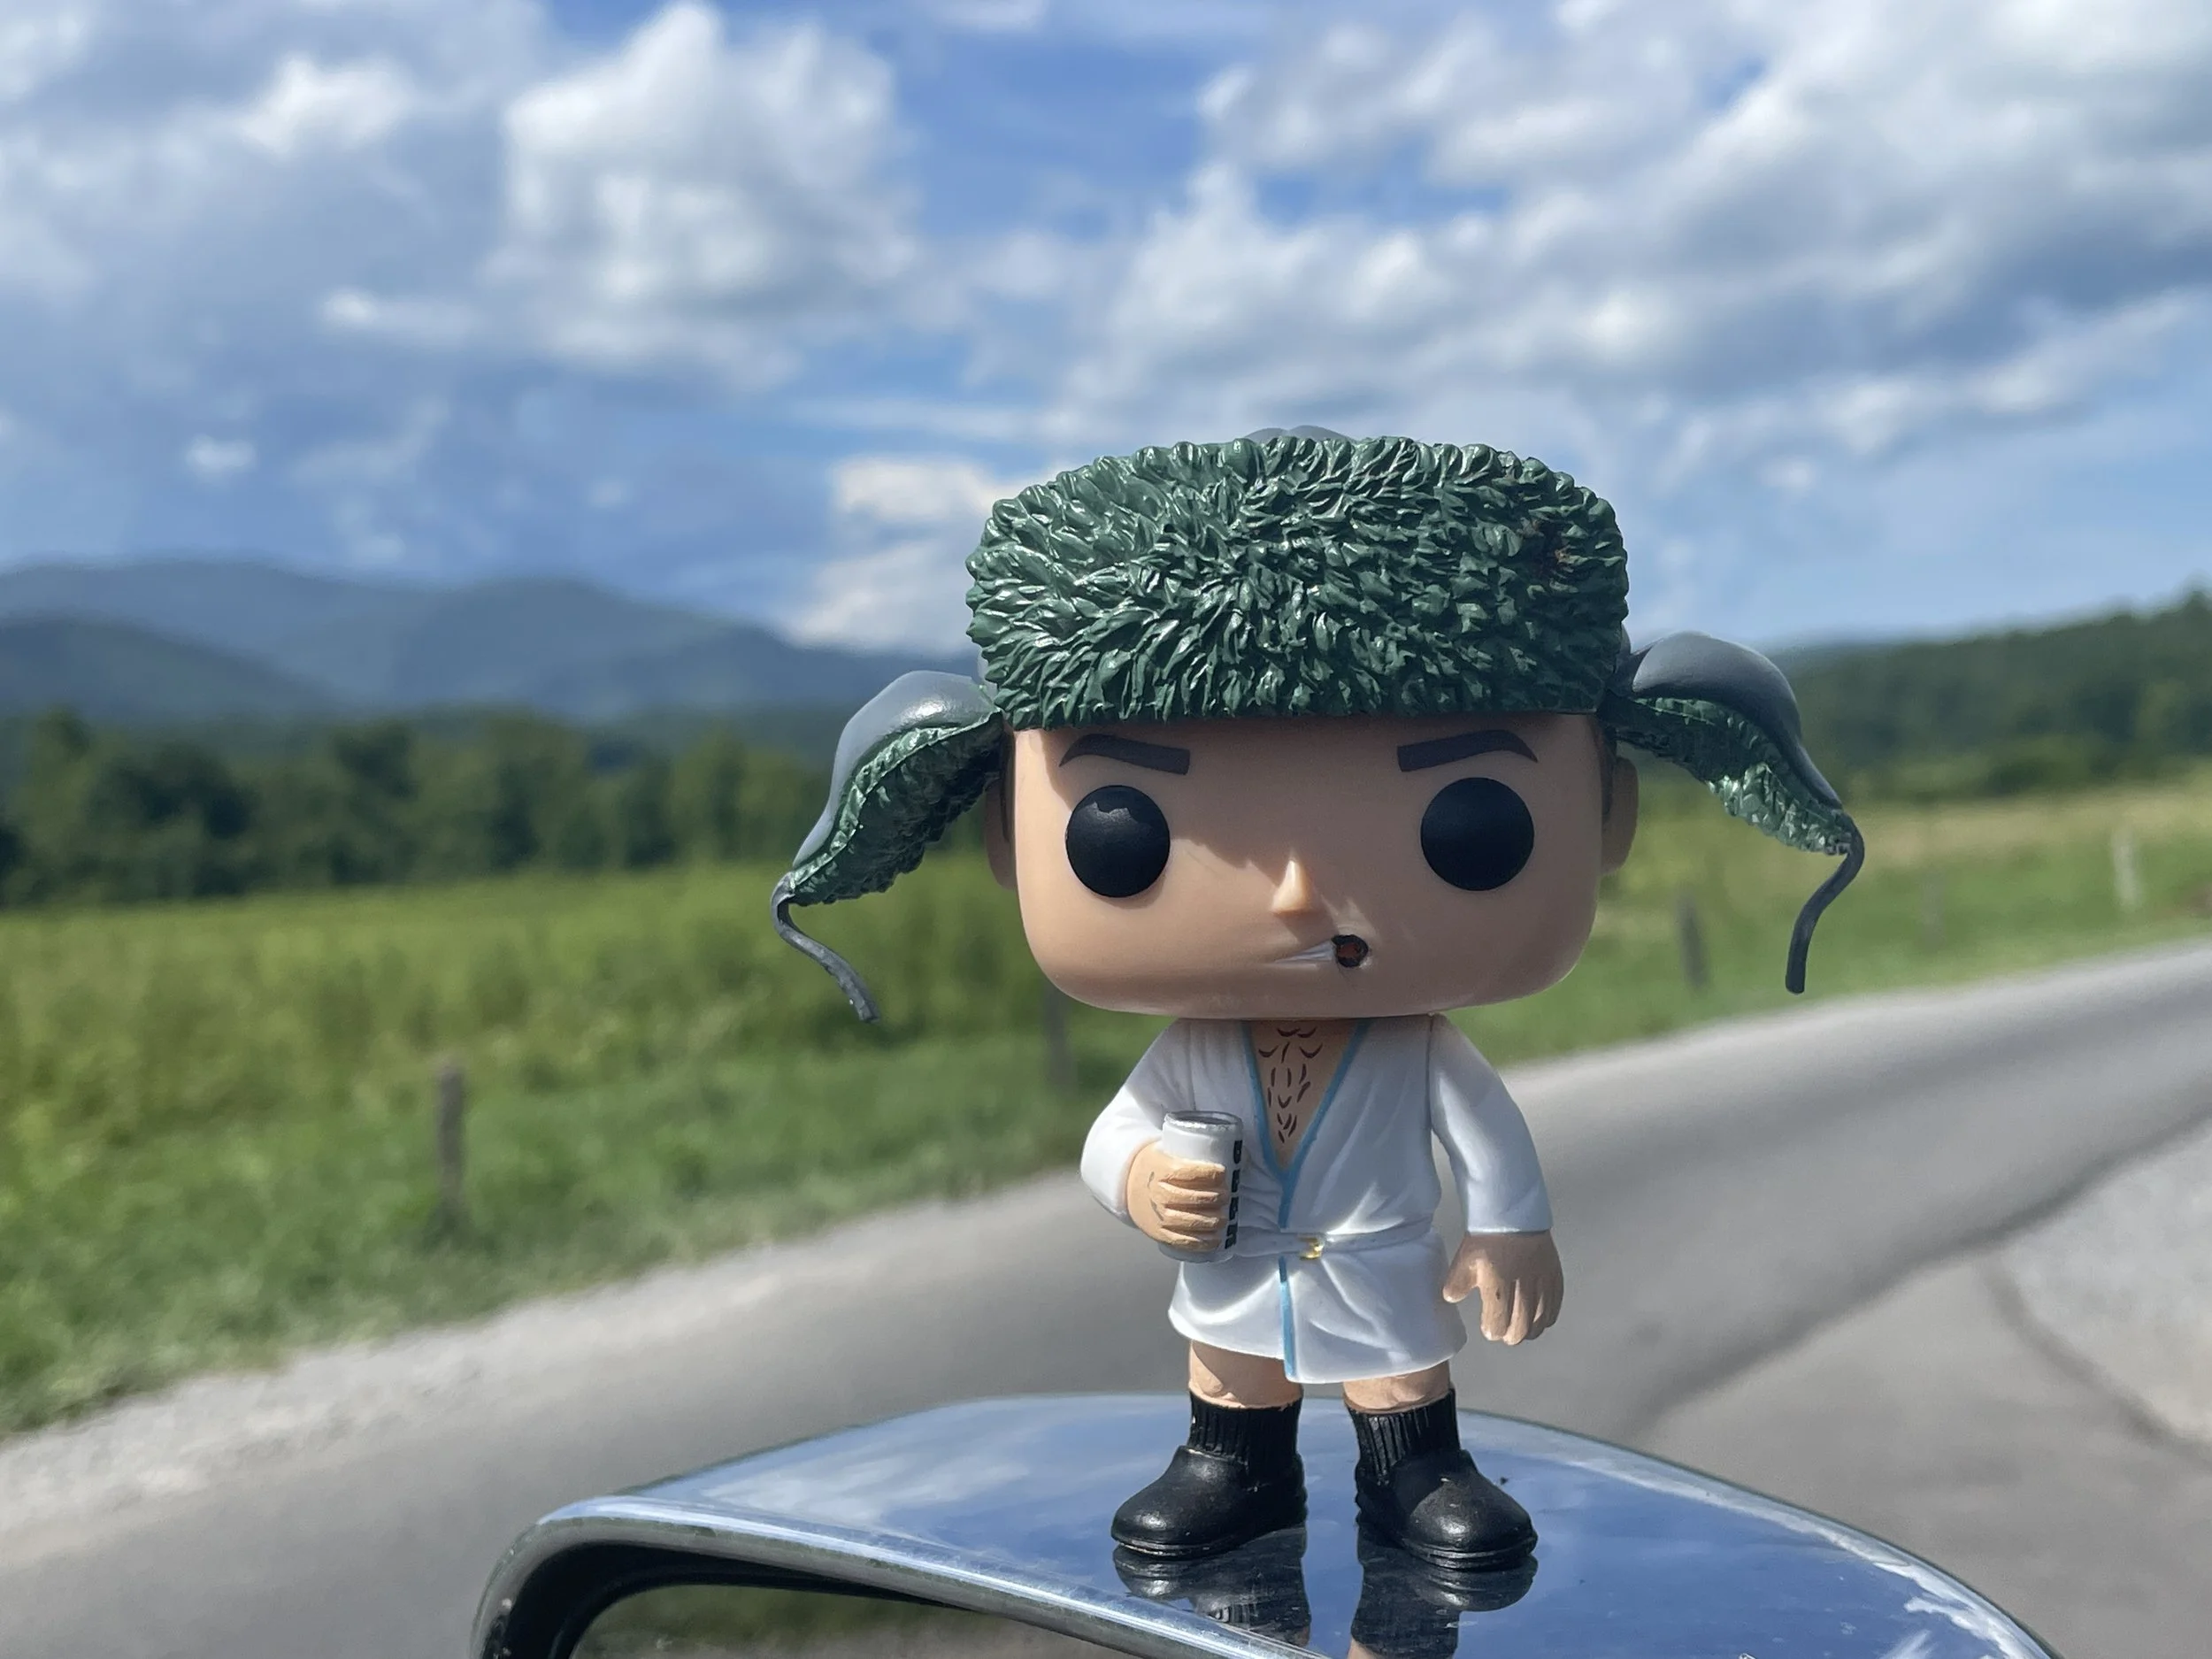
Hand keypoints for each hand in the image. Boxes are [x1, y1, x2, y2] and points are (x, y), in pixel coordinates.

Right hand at [1125, 1140, 1229, 1249]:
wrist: (1130, 1185)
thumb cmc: (1159, 1167)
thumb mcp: (1172, 1153)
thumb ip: (1200, 1154)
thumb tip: (1244, 1156)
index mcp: (1160, 1169)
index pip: (1185, 1172)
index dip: (1206, 1173)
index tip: (1222, 1172)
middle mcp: (1157, 1193)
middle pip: (1189, 1198)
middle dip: (1214, 1198)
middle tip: (1227, 1195)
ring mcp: (1158, 1215)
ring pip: (1187, 1221)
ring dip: (1210, 1221)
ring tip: (1224, 1218)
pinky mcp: (1159, 1233)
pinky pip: (1181, 1241)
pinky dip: (1200, 1243)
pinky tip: (1215, 1240)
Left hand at [1442, 1230, 1562, 1344]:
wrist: (1513, 1216)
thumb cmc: (1487, 1240)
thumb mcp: (1464, 1261)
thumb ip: (1456, 1284)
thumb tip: (1451, 1299)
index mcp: (1498, 1288)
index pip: (1498, 1327)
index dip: (1491, 1331)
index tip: (1488, 1327)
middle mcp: (1524, 1291)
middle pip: (1521, 1330)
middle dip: (1510, 1335)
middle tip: (1504, 1330)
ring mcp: (1542, 1285)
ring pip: (1540, 1323)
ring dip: (1528, 1329)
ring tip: (1519, 1326)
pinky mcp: (1555, 1278)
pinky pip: (1554, 1308)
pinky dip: (1546, 1318)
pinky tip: (1538, 1318)